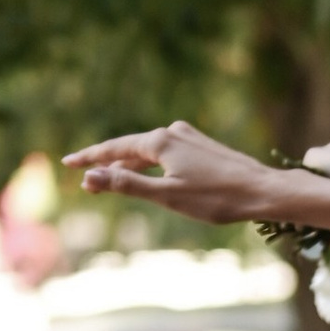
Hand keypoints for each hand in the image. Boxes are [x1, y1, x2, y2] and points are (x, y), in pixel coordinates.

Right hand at [62, 121, 329, 234]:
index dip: (89, 158)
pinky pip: (164, 152)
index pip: (114, 148)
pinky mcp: (201, 145)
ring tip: (108, 177)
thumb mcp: (167, 196)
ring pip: (148, 150)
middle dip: (106, 163)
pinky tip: (146, 172)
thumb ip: (127, 185)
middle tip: (83, 177)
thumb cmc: (217, 198)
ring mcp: (188, 136)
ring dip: (127, 164)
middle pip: (129, 147)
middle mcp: (172, 132)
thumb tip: (91, 178)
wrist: (263, 190)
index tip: (66, 163)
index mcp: (160, 141)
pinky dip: (148, 163)